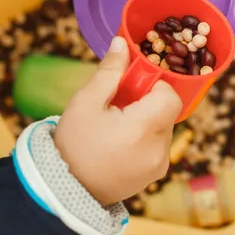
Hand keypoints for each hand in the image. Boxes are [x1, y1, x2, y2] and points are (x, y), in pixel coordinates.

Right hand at [54, 36, 181, 204]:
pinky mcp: (155, 175)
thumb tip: (123, 43)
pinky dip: (145, 138)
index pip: (170, 96)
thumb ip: (109, 72)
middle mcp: (158, 150)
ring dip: (146, 120)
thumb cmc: (73, 144)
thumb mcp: (86, 103)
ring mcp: (159, 165)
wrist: (64, 191)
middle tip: (118, 106)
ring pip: (163, 127)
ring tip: (116, 127)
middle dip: (147, 102)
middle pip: (167, 111)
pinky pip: (158, 145)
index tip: (130, 87)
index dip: (154, 85)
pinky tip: (119, 142)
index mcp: (143, 130)